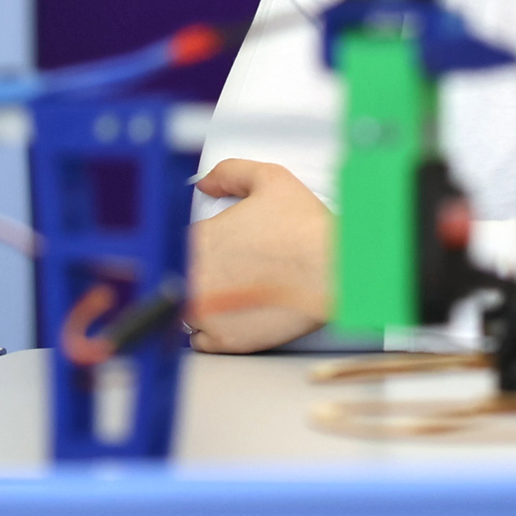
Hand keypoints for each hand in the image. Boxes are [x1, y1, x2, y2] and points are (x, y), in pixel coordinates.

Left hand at [188, 159, 332, 353]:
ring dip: (203, 303)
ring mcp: (206, 312)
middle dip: (202, 273)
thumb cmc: (306, 228)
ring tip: (234, 294)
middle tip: (233, 270)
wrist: (335, 270)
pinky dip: (213, 332)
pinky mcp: (225, 341)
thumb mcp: (268, 179)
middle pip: (180, 278)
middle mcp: (193, 277)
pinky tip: (234, 317)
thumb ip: (229, 173)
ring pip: (186, 310)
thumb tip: (205, 183)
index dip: (203, 246)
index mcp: (198, 239)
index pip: (180, 244)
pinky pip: (201, 341)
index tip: (221, 249)